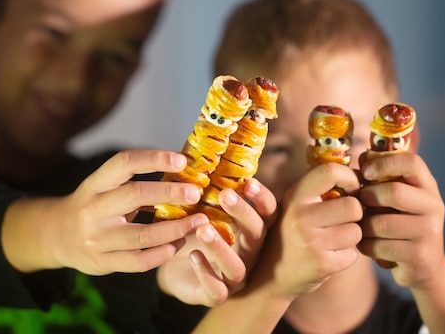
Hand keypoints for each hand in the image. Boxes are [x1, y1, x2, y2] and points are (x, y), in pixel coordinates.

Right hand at [2, 149, 208, 274]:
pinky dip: (162, 254)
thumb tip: (182, 172)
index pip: (124, 163)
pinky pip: (138, 261)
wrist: (56, 237)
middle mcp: (93, 210)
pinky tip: (178, 245)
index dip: (153, 158)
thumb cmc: (92, 206)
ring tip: (198, 222)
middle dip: (169, 192)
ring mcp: (97, 239)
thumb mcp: (103, 188)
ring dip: (175, 229)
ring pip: (142, 235)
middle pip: (134, 195)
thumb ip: (134, 182)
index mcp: (95, 184)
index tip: (182, 160)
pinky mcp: (102, 263)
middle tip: (195, 192)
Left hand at [157, 178, 277, 305]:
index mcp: (251, 229)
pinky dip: (206, 273)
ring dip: (221, 247)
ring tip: (202, 228)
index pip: (268, 213)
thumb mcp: (203, 207)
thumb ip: (209, 185)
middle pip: (257, 235)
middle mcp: (249, 253)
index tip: (249, 182)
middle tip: (225, 196)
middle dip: (243, 214)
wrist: (177, 270)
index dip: (262, 198)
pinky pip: (217, 290)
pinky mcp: (216, 294)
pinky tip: (193, 255)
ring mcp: (234, 277)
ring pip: (237, 267)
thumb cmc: (196, 231)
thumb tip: (203, 150)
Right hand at [253, 163, 362, 298]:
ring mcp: (311, 241)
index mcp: (295, 195)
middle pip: (353, 206)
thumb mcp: (294, 205)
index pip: (330, 171)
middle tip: (343, 219)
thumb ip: (319, 189)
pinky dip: (346, 256)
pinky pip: (353, 254)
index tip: (351, 188)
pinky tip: (329, 255)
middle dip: (354, 214)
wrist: (269, 275)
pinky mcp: (322, 264)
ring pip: (356, 231)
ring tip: (333, 238)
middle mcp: (301, 216)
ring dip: (350, 236)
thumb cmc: (291, 233)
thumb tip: (360, 173)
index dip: (350, 178)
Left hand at [357, 152, 444, 288]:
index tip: (365, 172)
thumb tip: (357, 160)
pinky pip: (380, 246)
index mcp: (427, 185)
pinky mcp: (419, 255)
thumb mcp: (394, 198)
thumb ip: (379, 179)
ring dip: (364, 226)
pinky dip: (366, 245)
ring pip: (382, 223)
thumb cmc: (399, 223)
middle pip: (394, 192)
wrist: (424, 266)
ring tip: (361, 227)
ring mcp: (429, 231)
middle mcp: (433, 205)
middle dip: (368, 198)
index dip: (384, 163)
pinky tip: (366, 245)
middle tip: (360, 205)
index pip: (412, 162)